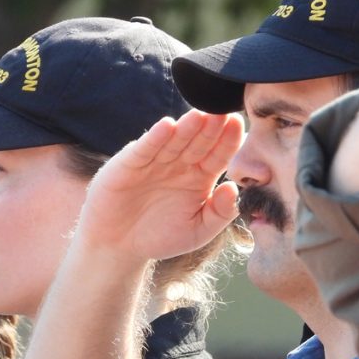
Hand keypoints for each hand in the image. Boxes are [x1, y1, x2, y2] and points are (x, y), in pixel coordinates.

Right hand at [77, 110, 242, 262]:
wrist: (118, 245)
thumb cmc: (160, 237)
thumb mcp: (197, 231)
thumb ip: (219, 213)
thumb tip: (234, 189)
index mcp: (200, 177)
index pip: (218, 155)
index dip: (228, 141)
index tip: (239, 126)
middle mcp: (179, 164)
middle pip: (199, 143)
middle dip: (211, 129)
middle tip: (224, 113)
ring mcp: (155, 161)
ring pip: (174, 141)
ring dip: (186, 128)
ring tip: (199, 115)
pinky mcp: (130, 163)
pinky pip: (145, 149)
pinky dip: (155, 138)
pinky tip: (167, 127)